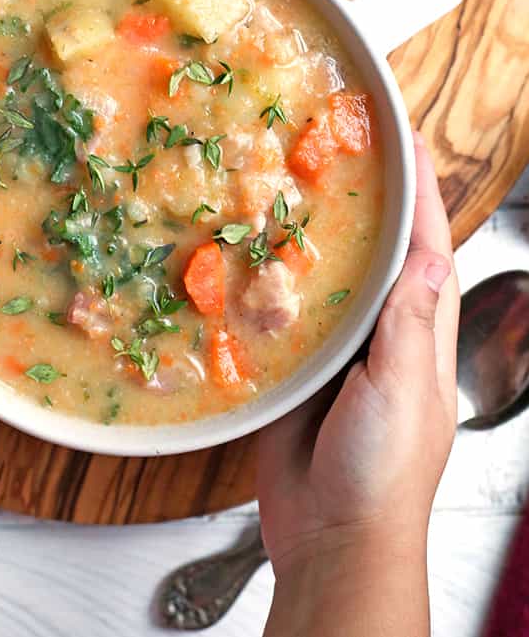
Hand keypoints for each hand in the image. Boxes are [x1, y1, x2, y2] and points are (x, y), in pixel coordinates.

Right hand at [258, 133, 458, 635]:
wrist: (332, 536)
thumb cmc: (382, 473)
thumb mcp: (403, 391)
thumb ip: (408, 324)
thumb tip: (431, 254)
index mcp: (420, 332)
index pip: (427, 244)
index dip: (417, 189)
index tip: (400, 138)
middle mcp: (380, 332)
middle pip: (375, 250)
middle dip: (362, 200)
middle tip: (332, 148)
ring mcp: (338, 349)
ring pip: (326, 277)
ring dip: (309, 235)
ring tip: (283, 185)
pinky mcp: (296, 368)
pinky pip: (283, 315)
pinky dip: (268, 284)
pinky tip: (243, 255)